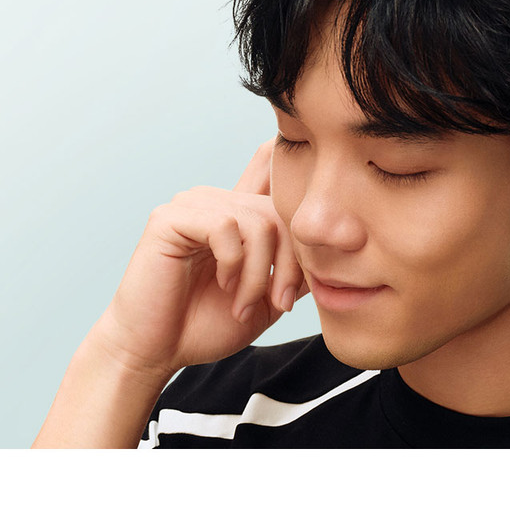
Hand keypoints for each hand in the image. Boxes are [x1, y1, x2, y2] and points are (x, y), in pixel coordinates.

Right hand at [91, 138, 308, 379]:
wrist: (157, 351)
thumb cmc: (206, 324)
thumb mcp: (268, 295)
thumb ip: (296, 266)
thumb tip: (336, 246)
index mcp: (238, 212)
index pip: (275, 173)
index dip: (301, 210)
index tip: (303, 271)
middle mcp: (217, 200)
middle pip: (280, 212)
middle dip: (289, 263)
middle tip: (280, 303)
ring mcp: (192, 204)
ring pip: (258, 222)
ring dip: (260, 272)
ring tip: (245, 303)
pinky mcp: (170, 217)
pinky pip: (226, 227)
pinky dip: (234, 264)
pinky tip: (223, 286)